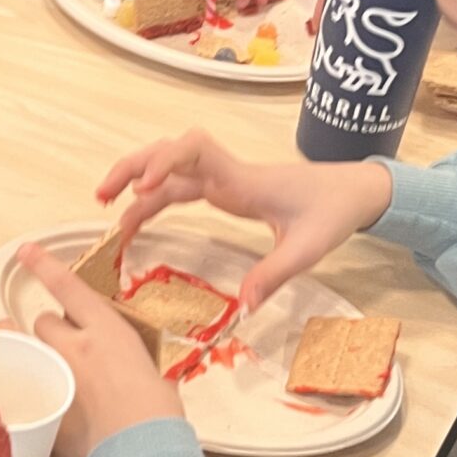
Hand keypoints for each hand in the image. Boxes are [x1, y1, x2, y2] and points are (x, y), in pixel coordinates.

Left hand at [12, 243, 182, 456]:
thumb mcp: (152, 375)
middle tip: (68, 350)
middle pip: (45, 321)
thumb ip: (132, 365)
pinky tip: (38, 401)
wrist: (145, 452)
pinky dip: (31, 390)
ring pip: (28, 347)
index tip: (26, 251)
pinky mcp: (45, 405)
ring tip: (36, 362)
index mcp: (108, 332)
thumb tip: (133, 374)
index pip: (68, 287)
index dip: (43, 265)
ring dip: (34, 351)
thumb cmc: (161, 414)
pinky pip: (26, 387)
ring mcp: (56, 375)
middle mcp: (76, 347)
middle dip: (53, 331)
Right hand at [98, 130, 394, 312]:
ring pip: (168, 170)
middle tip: (102, 196)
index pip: (193, 150)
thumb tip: (243, 307)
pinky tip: (135, 222)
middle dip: (131, 167)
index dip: (163, 162)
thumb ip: (272, 274)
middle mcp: (225, 172)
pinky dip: (153, 201)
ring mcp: (222, 179)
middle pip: (167, 152)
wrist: (354, 192)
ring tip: (104, 206)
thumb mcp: (306, 249)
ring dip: (135, 181)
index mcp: (242, 179)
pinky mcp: (223, 189)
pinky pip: (178, 189)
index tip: (143, 188)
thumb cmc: (331, 212)